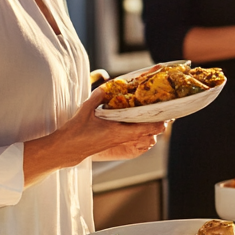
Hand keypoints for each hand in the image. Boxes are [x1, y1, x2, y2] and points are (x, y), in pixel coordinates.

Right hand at [26, 87, 166, 184]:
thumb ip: (98, 96)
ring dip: (150, 127)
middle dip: (158, 122)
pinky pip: (134, 137)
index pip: (146, 128)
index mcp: (118, 132)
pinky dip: (140, 129)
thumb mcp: (86, 110)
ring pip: (143, 136)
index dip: (160, 122)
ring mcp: (119, 142)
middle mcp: (122, 138)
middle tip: (165, 110)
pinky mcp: (115, 143)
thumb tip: (108, 83)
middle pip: (149, 133)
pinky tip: (139, 121)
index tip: (168, 113)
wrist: (66, 150)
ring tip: (156, 114)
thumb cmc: (75, 132)